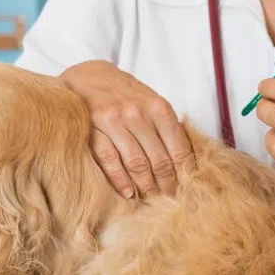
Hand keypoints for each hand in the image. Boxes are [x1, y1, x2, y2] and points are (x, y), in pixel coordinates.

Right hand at [59, 60, 193, 197]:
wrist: (88, 76)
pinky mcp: (92, 130)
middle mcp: (137, 114)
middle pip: (159, 160)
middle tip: (170, 198)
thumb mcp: (150, 102)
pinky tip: (128, 193)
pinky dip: (121, 180)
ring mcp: (114, 122)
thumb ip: (166, 127)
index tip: (187, 187)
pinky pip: (110, 161)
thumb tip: (184, 162)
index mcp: (158, 107)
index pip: (178, 148)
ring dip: (146, 186)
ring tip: (152, 198)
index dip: (184, 173)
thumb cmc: (124, 94)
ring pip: (137, 164)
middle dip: (167, 184)